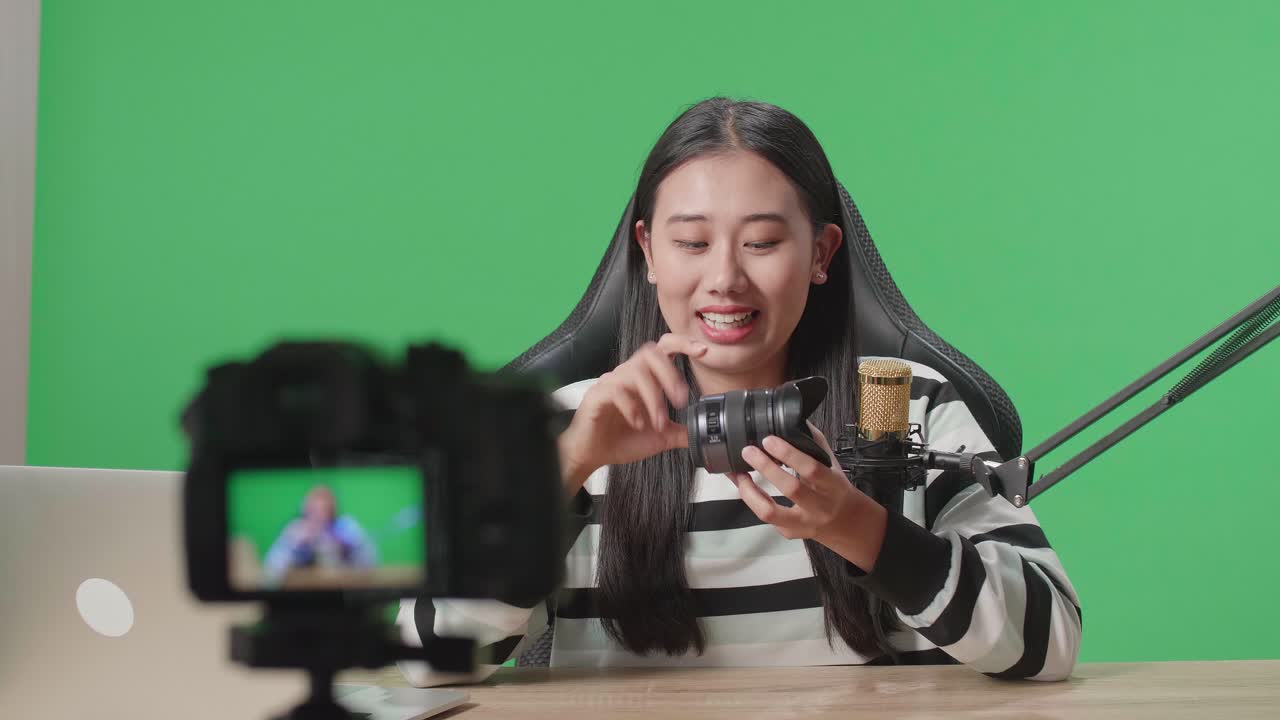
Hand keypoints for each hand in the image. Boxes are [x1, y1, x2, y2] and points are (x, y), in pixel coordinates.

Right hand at [558, 333, 708, 493]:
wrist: (592, 455)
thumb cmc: (620, 440)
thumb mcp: (660, 438)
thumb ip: (682, 432)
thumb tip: (704, 433)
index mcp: (645, 380)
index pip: (662, 349)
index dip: (682, 344)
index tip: (703, 351)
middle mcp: (628, 376)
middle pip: (650, 353)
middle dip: (670, 374)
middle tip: (680, 401)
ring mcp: (611, 383)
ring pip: (636, 373)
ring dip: (654, 399)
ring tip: (659, 423)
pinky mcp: (597, 396)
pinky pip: (615, 390)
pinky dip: (632, 407)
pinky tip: (638, 423)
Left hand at [728, 422, 886, 569]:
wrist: (849, 526)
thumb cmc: (837, 491)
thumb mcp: (833, 466)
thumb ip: (815, 444)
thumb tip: (796, 420)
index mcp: (832, 485)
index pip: (811, 468)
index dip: (789, 454)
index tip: (769, 440)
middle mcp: (819, 507)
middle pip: (790, 489)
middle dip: (766, 468)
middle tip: (748, 451)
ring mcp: (803, 523)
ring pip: (770, 512)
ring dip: (749, 491)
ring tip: (737, 473)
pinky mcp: (789, 532)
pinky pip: (765, 517)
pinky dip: (751, 499)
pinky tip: (743, 485)